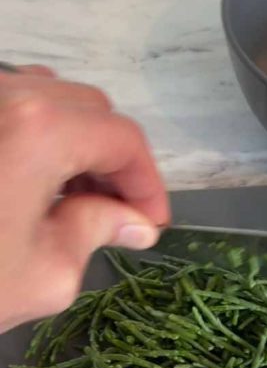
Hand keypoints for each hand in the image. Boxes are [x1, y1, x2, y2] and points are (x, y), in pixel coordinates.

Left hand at [0, 65, 168, 332]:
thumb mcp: (46, 272)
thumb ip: (98, 231)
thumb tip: (132, 221)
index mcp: (40, 130)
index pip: (122, 140)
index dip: (148, 183)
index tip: (151, 223)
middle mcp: (4, 96)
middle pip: (89, 110)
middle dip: (113, 161)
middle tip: (119, 215)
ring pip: (47, 101)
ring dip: (75, 145)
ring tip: (73, 202)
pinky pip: (7, 108)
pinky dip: (34, 139)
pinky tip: (29, 187)